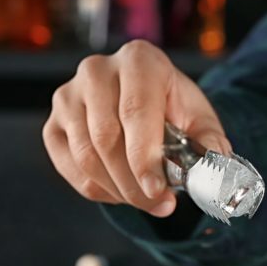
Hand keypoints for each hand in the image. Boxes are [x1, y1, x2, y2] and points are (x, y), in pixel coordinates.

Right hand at [43, 39, 230, 216]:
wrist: (151, 103)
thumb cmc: (177, 110)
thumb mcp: (202, 121)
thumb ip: (210, 143)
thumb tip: (212, 166)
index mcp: (140, 60)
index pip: (135, 111)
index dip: (144, 157)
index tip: (157, 190)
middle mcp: (97, 70)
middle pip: (106, 138)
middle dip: (134, 183)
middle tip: (160, 205)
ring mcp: (69, 95)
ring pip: (86, 155)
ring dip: (118, 190)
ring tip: (148, 202)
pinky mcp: (53, 122)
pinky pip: (69, 165)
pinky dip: (97, 188)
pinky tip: (122, 194)